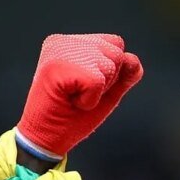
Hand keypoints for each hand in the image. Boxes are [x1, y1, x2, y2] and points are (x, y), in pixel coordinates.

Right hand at [15, 33, 142, 158]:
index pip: (115, 43)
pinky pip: (97, 81)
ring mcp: (58, 51)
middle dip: (107, 81)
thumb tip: (133, 59)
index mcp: (72, 41)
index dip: (112, 72)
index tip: (86, 85)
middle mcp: (63, 41)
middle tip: (79, 93)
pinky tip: (71, 101)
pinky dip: (90, 99)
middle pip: (116, 53)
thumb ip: (124, 75)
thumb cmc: (73, 116)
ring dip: (98, 91)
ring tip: (74, 96)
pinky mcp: (58, 66)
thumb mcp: (106, 93)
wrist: (47, 138)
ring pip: (109, 65)